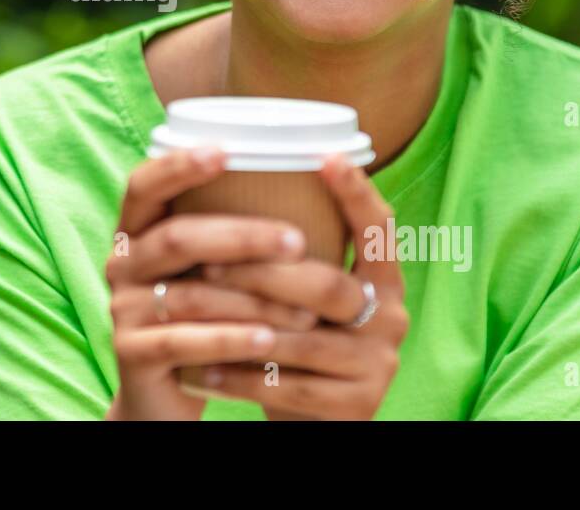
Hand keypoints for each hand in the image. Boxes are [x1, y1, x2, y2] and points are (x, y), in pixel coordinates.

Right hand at [104, 147, 317, 420]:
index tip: (225, 152)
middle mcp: (122, 264)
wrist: (161, 393)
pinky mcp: (132, 355)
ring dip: (253, 299)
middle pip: (177, 238)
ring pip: (190, 295)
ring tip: (306, 308)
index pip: (143, 185)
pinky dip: (231, 340)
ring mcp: (122, 310)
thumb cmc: (198, 315)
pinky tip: (269, 341)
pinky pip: (185, 342)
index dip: (178, 167)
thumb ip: (225, 232)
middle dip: (243, 237)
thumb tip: (301, 179)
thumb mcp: (203, 269)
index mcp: (135, 232)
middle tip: (298, 241)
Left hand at [189, 153, 409, 419]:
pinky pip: (289, 387)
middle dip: (260, 270)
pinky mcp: (356, 407)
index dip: (356, 193)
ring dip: (239, 323)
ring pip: (301, 338)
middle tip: (205, 259)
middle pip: (326, 284)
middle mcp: (391, 319)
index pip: (380, 229)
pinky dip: (240, 377)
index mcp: (384, 282)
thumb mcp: (307, 298)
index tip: (324, 157)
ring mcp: (377, 366)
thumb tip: (233, 183)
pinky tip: (203, 368)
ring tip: (188, 311)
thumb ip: (296, 257)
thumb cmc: (299, 342)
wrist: (313, 421)